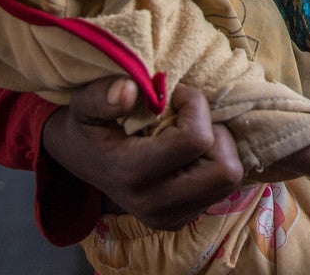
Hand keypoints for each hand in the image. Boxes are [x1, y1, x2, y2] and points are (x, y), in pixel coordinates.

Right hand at [41, 77, 242, 229]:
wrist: (80, 159)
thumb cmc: (88, 125)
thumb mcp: (84, 104)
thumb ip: (101, 96)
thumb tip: (128, 89)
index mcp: (132, 174)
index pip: (196, 140)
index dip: (195, 106)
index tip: (176, 96)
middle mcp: (154, 205)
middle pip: (226, 171)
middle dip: (217, 135)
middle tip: (192, 120)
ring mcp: (169, 217)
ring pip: (229, 181)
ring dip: (218, 150)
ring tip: (189, 136)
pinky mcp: (179, 220)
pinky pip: (221, 190)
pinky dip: (214, 165)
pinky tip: (188, 155)